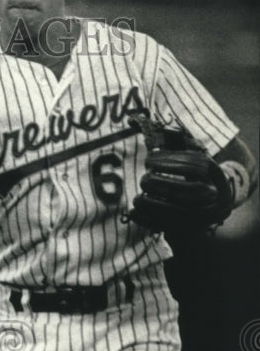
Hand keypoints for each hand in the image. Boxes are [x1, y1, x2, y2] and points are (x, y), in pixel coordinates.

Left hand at [126, 113, 232, 232]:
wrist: (215, 202)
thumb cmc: (196, 173)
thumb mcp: (193, 156)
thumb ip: (175, 142)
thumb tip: (146, 123)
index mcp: (213, 172)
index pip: (192, 165)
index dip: (168, 161)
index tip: (149, 160)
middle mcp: (212, 192)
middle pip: (187, 189)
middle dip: (161, 183)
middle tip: (144, 178)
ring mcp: (203, 212)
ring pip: (179, 209)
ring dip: (153, 203)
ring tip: (138, 197)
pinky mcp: (191, 226)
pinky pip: (169, 224)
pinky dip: (148, 219)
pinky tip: (134, 212)